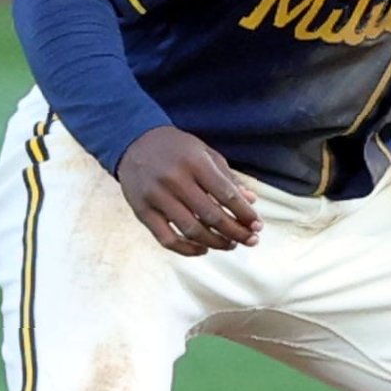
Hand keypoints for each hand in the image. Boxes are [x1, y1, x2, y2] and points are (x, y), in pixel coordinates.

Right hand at [116, 125, 261, 256]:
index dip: (245, 213)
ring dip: (216, 242)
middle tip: (250, 240)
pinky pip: (167, 240)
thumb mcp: (204, 152)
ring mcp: (156, 197)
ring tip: (230, 244)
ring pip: (191, 230)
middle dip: (236, 232)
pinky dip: (187, 250)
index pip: (226, 194)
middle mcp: (175, 179)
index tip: (258, 225)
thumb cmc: (175, 148)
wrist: (132, 141)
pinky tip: (203, 249)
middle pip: (211, 216)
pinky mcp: (142, 212)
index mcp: (194, 162)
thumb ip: (227, 177)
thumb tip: (251, 201)